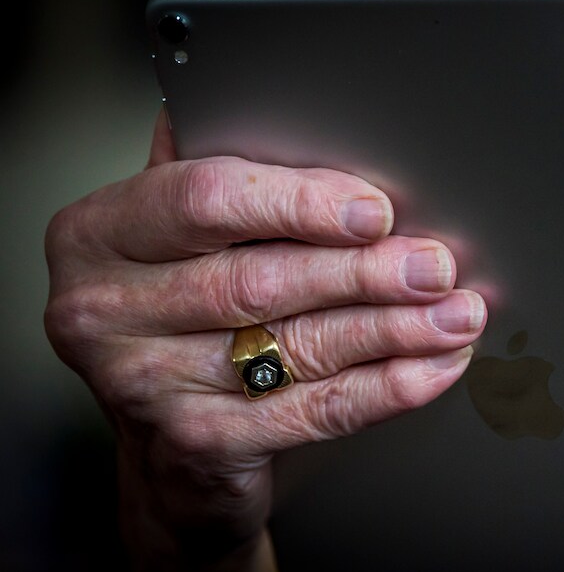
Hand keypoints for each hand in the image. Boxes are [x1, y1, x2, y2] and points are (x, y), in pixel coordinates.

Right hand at [43, 111, 486, 571]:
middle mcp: (105, 308)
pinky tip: (432, 367)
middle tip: (436, 265)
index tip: (375, 209)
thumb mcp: (181, 239)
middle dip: (365, 271)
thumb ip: (227, 180)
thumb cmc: (183, 318)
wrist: (164, 453)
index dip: (299, 202)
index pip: (204, 201)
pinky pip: (313, 410)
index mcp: (101, 232)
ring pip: (296, 344)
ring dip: (393, 328)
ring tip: (455, 314)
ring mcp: (143, 383)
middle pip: (259, 279)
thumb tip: (312, 118)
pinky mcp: (197, 444)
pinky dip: (386, 387)